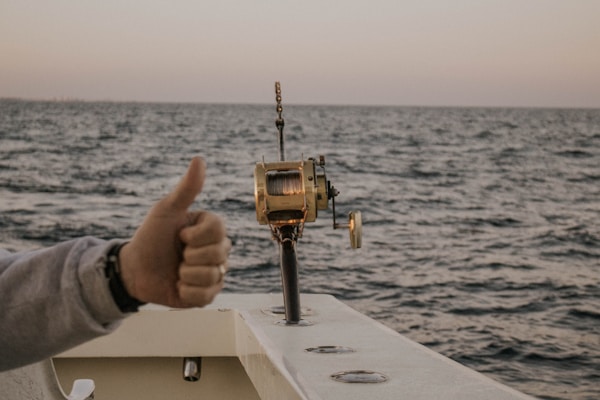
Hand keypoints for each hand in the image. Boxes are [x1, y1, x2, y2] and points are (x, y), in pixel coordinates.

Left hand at [118, 157, 230, 307]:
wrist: (134, 270)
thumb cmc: (150, 237)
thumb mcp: (166, 211)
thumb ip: (186, 189)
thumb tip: (199, 159)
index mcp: (211, 229)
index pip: (219, 230)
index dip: (195, 235)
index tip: (179, 235)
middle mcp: (218, 250)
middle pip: (219, 253)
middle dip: (190, 255)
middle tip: (177, 254)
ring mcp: (214, 273)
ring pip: (213, 275)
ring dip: (186, 274)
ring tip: (176, 271)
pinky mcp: (207, 295)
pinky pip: (206, 296)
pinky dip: (187, 292)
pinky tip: (178, 285)